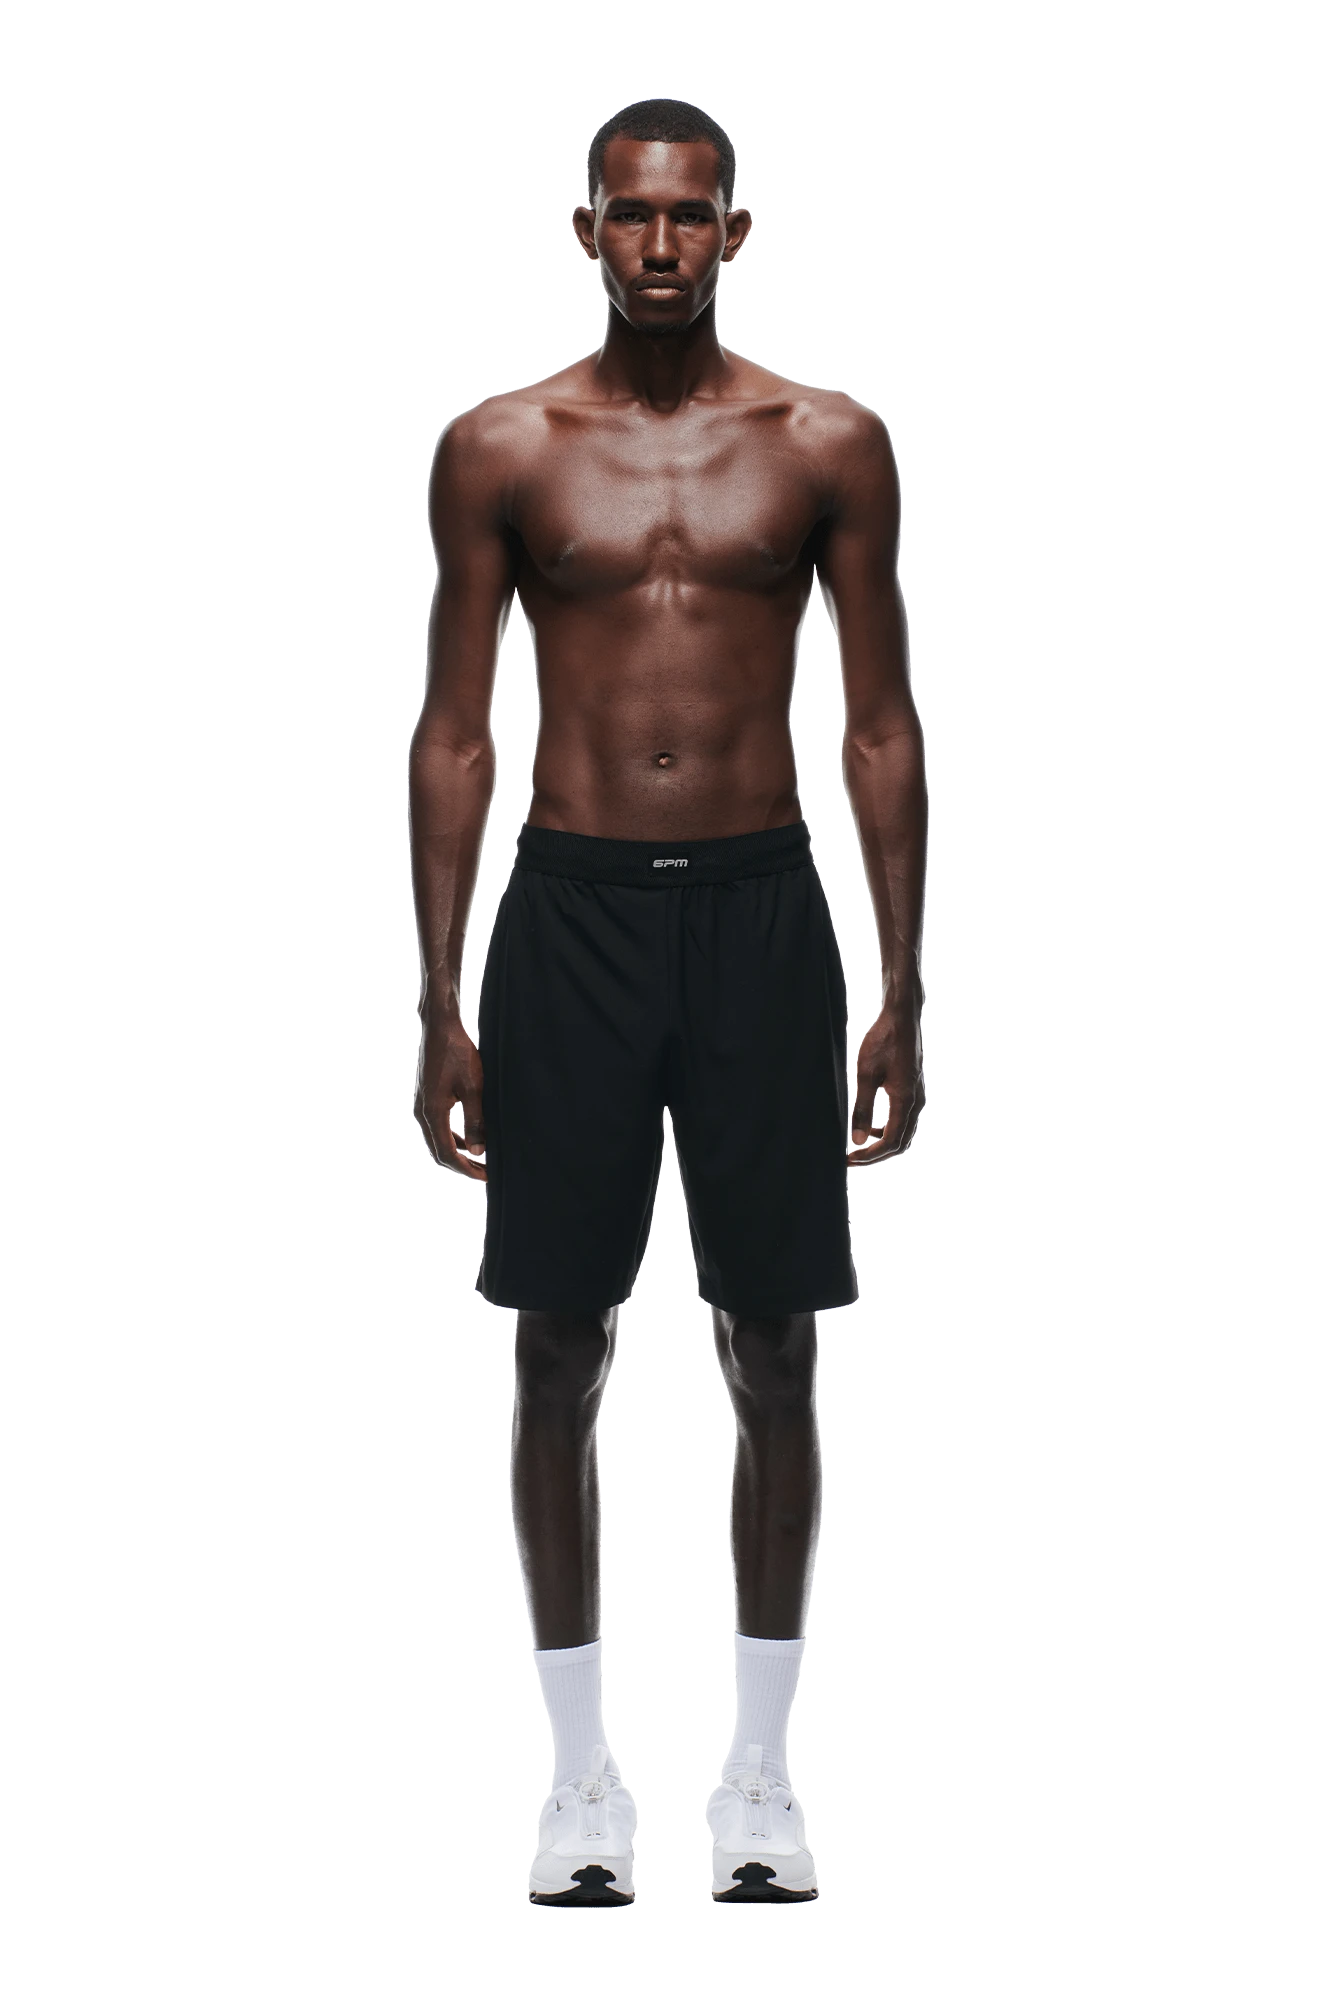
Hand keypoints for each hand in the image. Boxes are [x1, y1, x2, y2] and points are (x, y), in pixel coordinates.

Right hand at [415, 1010, 487, 1180]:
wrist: (440, 1028)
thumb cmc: (457, 1053)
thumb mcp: (473, 1088)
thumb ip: (476, 1120)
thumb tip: (479, 1151)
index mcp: (432, 1113)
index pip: (447, 1153)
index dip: (467, 1168)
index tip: (487, 1175)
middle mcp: (422, 1112)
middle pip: (439, 1151)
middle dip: (462, 1164)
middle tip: (485, 1172)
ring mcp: (422, 1106)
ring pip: (438, 1140)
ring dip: (458, 1151)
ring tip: (480, 1159)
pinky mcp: (427, 1099)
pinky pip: (438, 1127)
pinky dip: (453, 1136)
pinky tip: (470, 1138)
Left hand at [847, 1001, 924, 1165]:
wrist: (902, 1018)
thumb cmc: (883, 1041)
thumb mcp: (866, 1074)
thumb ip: (862, 1108)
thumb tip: (857, 1140)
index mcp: (906, 1100)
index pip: (891, 1141)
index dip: (870, 1155)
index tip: (849, 1159)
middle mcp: (916, 1102)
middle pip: (901, 1142)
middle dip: (876, 1154)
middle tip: (852, 1159)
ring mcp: (918, 1096)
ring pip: (904, 1133)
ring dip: (883, 1143)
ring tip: (859, 1146)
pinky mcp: (914, 1090)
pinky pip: (904, 1120)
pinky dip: (889, 1130)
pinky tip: (872, 1126)